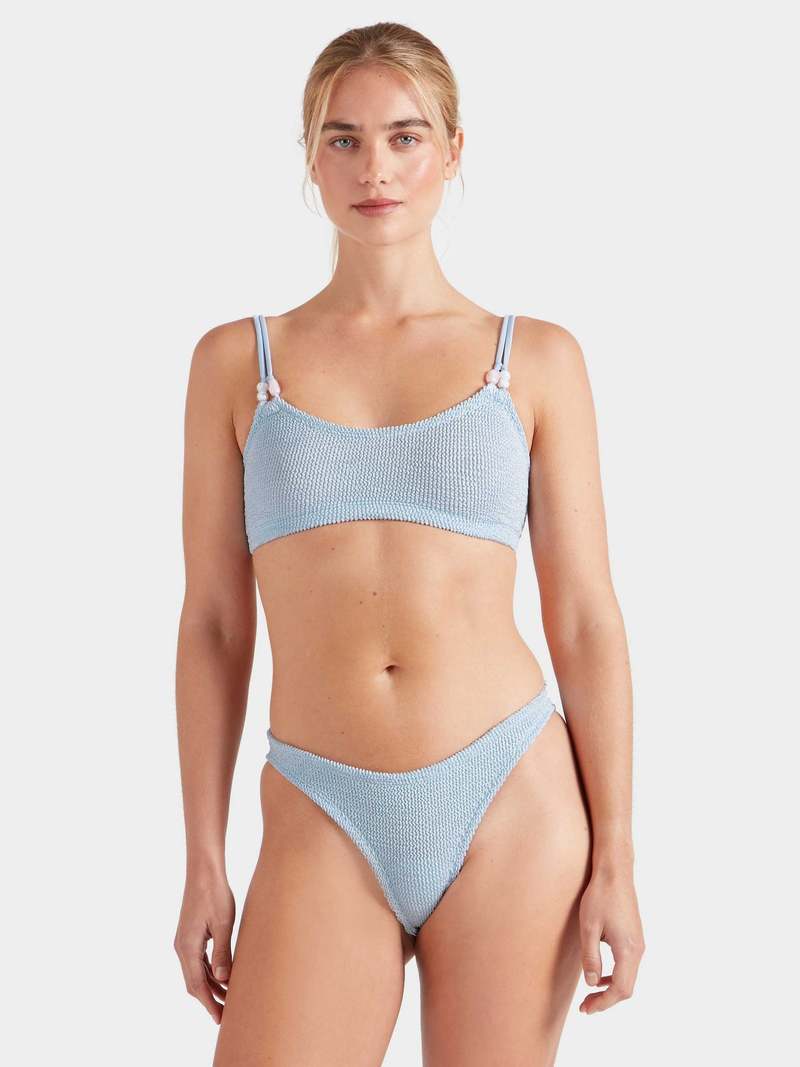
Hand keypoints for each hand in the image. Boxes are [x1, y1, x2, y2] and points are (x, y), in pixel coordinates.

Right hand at [174, 872, 235, 1023]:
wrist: (204, 870)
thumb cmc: (215, 893)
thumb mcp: (223, 923)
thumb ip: (223, 951)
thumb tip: (223, 979)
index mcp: (187, 947)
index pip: (197, 985)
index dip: (209, 1004)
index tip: (220, 1019)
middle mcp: (182, 947)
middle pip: (194, 982)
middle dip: (210, 999)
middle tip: (227, 1014)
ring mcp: (185, 941)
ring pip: (196, 972)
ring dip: (211, 986)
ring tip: (229, 998)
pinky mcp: (191, 934)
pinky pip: (198, 960)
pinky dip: (209, 972)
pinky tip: (223, 976)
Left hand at [578, 866, 644, 1013]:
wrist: (615, 872)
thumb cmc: (600, 897)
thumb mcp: (588, 927)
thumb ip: (590, 957)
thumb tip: (592, 984)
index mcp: (628, 949)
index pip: (620, 989)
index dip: (603, 1003)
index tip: (586, 1009)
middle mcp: (638, 949)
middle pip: (627, 988)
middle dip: (607, 1000)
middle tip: (586, 1007)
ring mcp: (638, 943)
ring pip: (629, 977)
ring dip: (611, 989)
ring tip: (590, 994)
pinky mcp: (635, 937)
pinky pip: (628, 965)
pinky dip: (615, 976)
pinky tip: (600, 975)